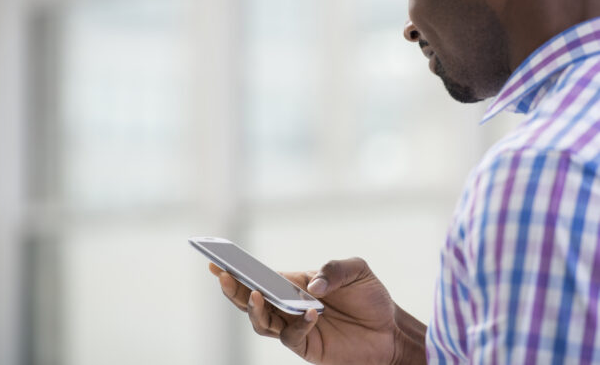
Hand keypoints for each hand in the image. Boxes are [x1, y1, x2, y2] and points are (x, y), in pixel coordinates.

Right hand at [209, 257, 423, 364]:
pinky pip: (292, 337)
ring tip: (256, 295)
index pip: (260, 275)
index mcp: (294, 283)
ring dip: (254, 309)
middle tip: (223, 276)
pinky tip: (311, 314)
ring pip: (262, 322)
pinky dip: (297, 325)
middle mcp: (289, 305)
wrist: (390, 329)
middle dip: (233, 289)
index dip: (238, 269)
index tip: (216, 260)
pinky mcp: (308, 346)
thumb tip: (312, 287)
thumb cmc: (370, 296)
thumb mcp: (357, 270)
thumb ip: (334, 269)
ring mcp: (296, 326)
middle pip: (251, 299)